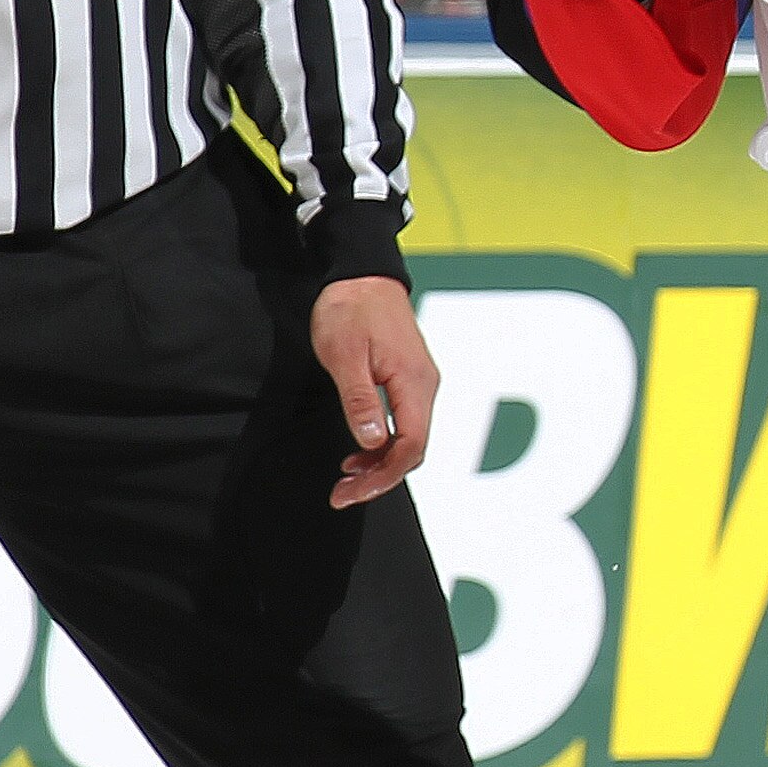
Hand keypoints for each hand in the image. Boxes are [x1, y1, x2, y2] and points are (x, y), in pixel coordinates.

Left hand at [311, 275, 435, 508]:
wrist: (363, 273)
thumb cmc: (351, 308)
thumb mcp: (345, 356)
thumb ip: (361, 401)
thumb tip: (374, 442)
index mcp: (413, 382)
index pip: (410, 445)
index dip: (383, 475)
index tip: (352, 490)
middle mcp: (424, 386)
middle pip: (412, 449)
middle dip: (379, 477)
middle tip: (343, 493)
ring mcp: (419, 383)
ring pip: (408, 439)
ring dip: (380, 463)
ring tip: (347, 477)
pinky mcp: (409, 379)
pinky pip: (404, 423)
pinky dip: (383, 444)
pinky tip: (360, 449)